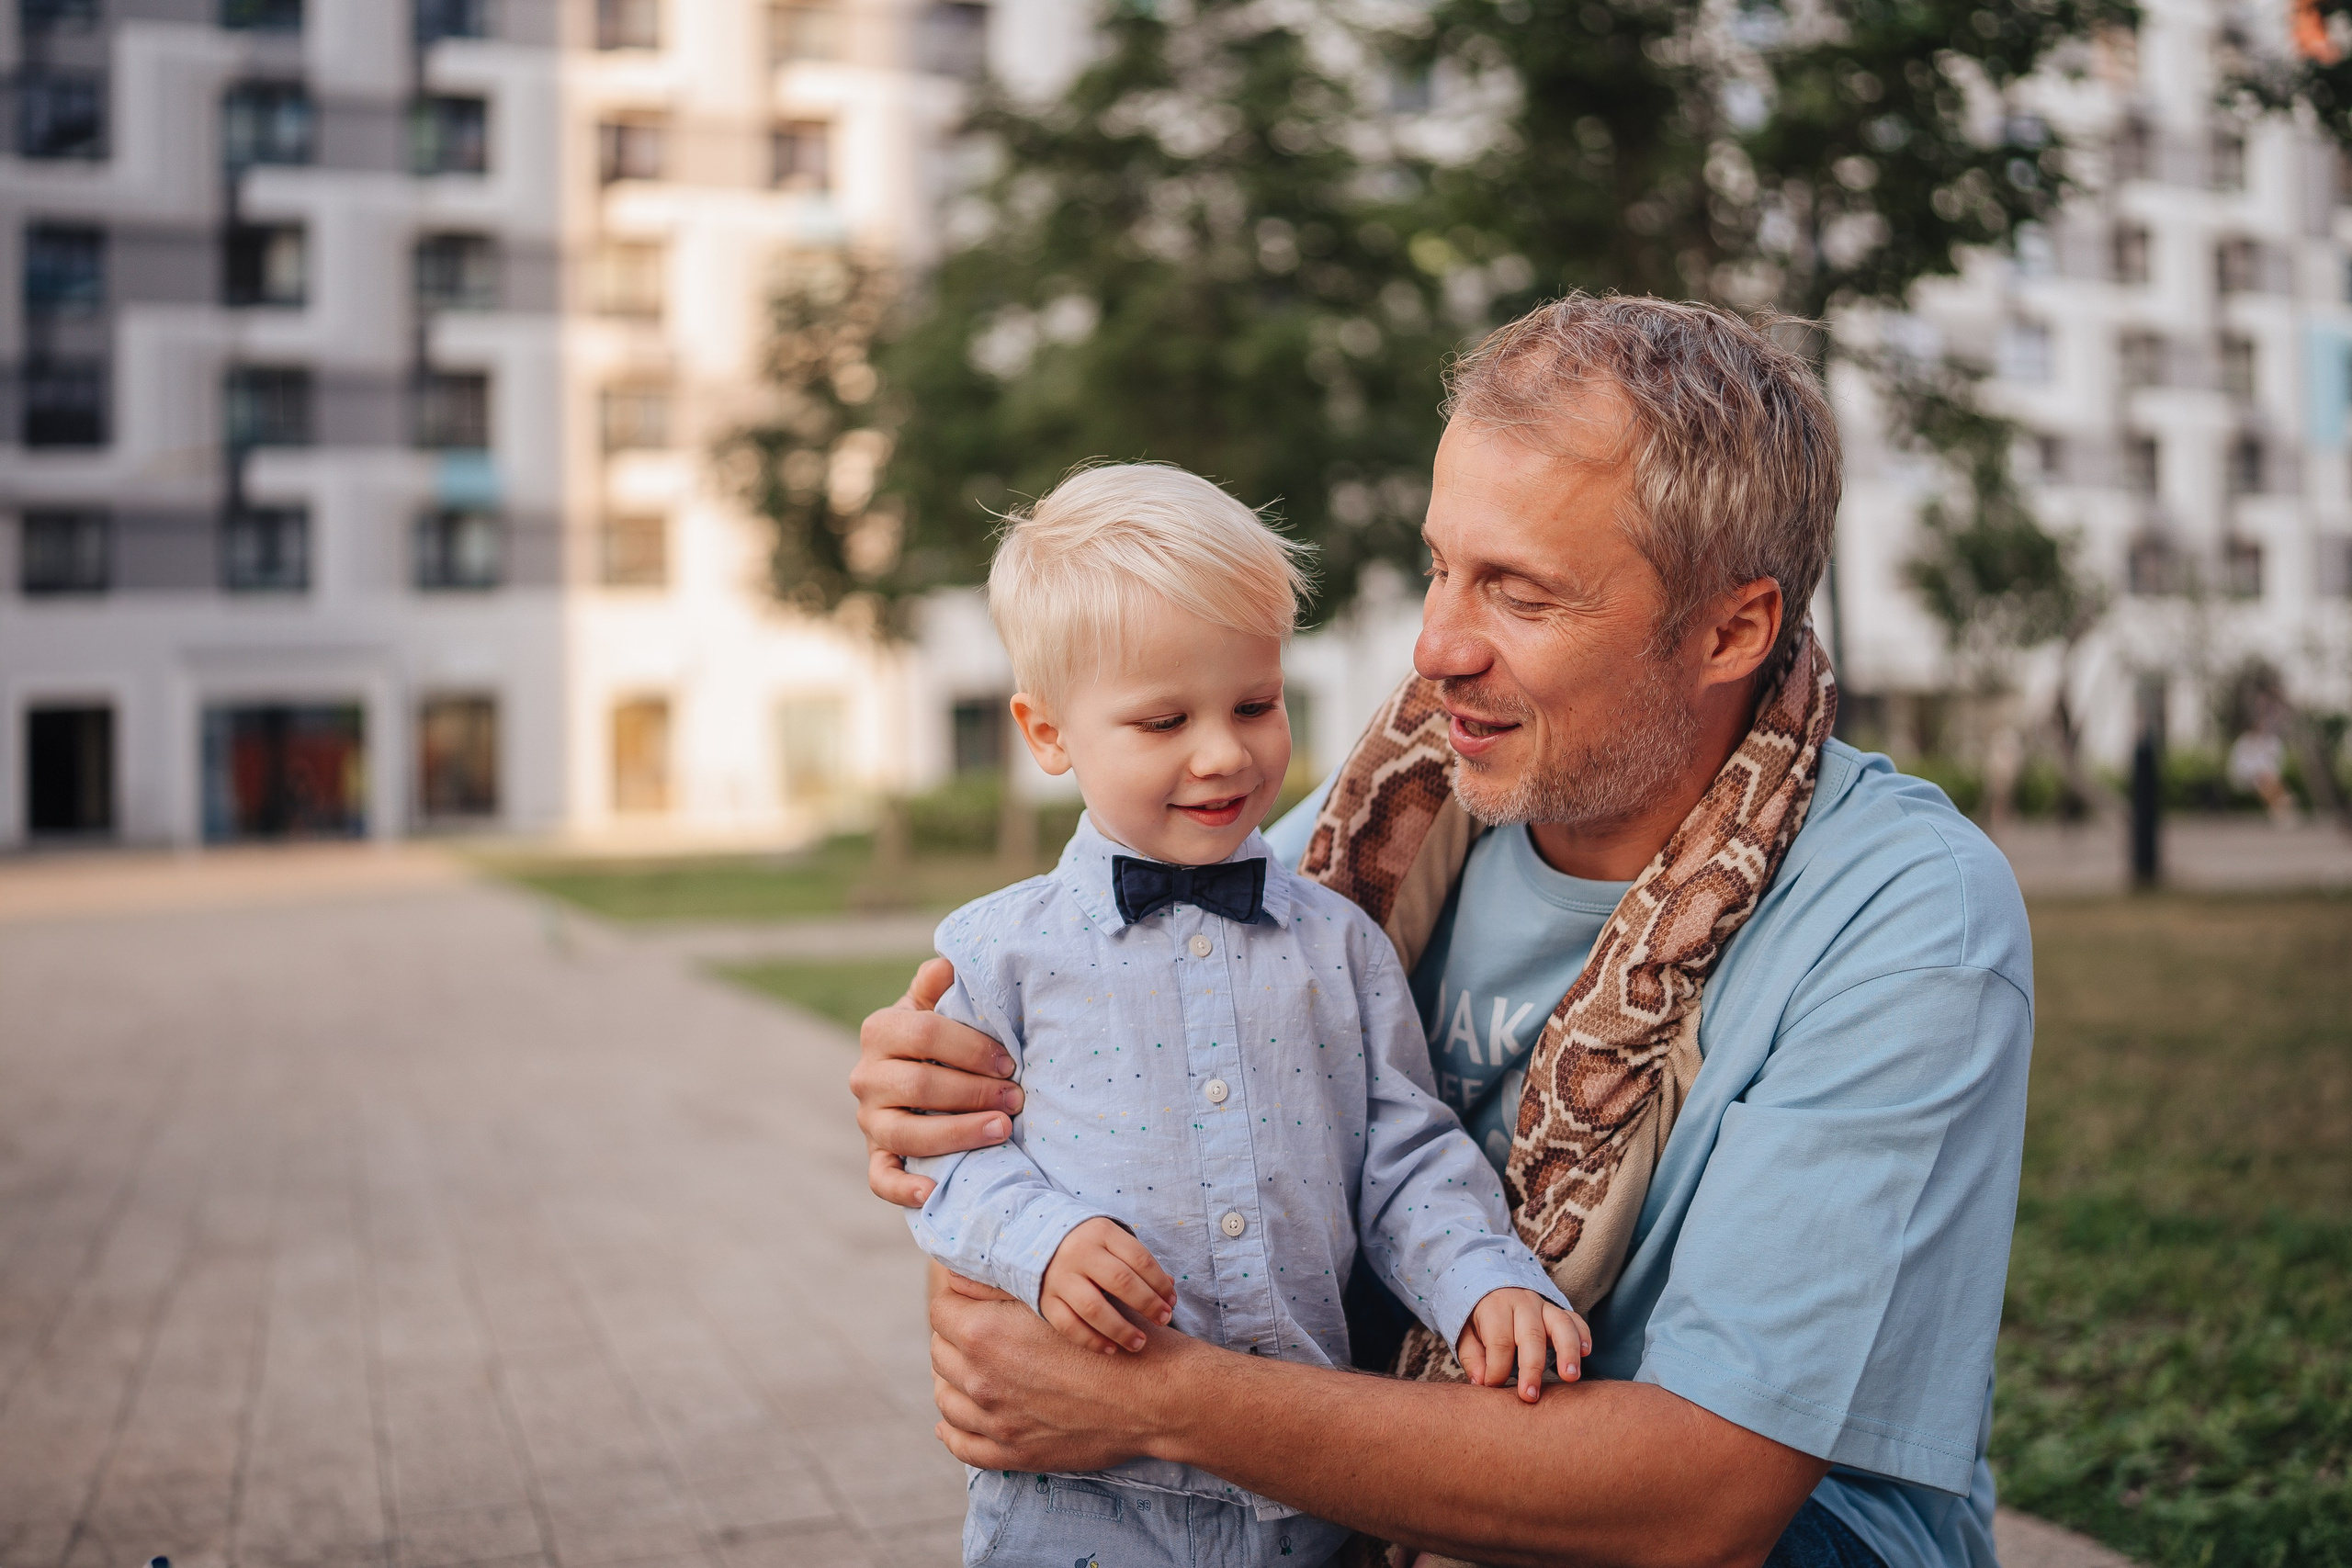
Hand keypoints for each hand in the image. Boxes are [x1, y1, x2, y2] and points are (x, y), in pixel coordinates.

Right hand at [850, 956, 1023, 1206]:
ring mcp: (869, 1120)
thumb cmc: (941, 1037)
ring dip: (958, 1133)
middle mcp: (866, 1076)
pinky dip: (904, 1189)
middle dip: (975, 1092)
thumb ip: (940, 982)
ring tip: (1003, 1131)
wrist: (921, 1076)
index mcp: (880, 1029)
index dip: (972, 1048)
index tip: (1011, 1061)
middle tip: (1018, 1098)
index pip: (925, 1034)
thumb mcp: (937, 1002)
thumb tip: (950, 963)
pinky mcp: (876, 1157)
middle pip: (920, 1085)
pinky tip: (933, 1193)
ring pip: (906, 1133)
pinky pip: (882, 1179)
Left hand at [930, 1266, 1190, 1474]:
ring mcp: (996, 1421)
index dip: (954, 1301)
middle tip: (976, 1330)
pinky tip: (953, 1422)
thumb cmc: (1112, 1334)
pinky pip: (963, 1445)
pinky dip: (952, 1431)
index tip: (967, 1300)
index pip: (941, 1312)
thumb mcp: (1055, 1296)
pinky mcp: (1013, 1453)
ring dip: (952, 1381)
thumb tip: (957, 1276)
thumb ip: (1000, 1287)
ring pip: (947, 1399)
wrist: (1154, 1394)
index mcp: (986, 1334)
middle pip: (941, 1353)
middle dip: (954, 1337)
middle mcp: (982, 1379)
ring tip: (968, 1370)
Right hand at [1039, 1218, 1176, 1353]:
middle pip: (1120, 1282)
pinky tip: (1111, 1349)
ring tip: (1140, 1343)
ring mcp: (1060, 1277)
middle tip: (1164, 1319)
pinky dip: (1092, 1341)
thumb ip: (1139, 1263)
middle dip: (1147, 1304)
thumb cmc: (1087, 1244)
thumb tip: (1169, 1290)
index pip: (1139, 1259)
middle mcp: (1079, 1253)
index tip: (1172, 1301)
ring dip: (1121, 1330)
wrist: (1035, 1239)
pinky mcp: (1045, 1300)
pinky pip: (1069, 1326)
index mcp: (1101, 1233)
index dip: (1160, 1283)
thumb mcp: (1112, 1241)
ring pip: (1094, 1308)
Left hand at [1456, 1288, 1590, 1403]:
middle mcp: (1523, 1303)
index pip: (1499, 1340)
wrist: (1493, 1287)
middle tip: (1530, 1396)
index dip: (1497, 1368)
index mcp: (1496, 1307)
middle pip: (1531, 1335)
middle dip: (1531, 1368)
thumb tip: (1480, 1382)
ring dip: (1567, 1351)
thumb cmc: (1480, 1318)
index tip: (1493, 1387)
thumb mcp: (1466, 1332)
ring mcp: (1545, 1306)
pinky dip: (1583, 1336)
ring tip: (1570, 1377)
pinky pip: (1576, 1321)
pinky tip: (1586, 1353)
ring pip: (1561, 1325)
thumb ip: (1472, 1356)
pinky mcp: (1560, 1312)